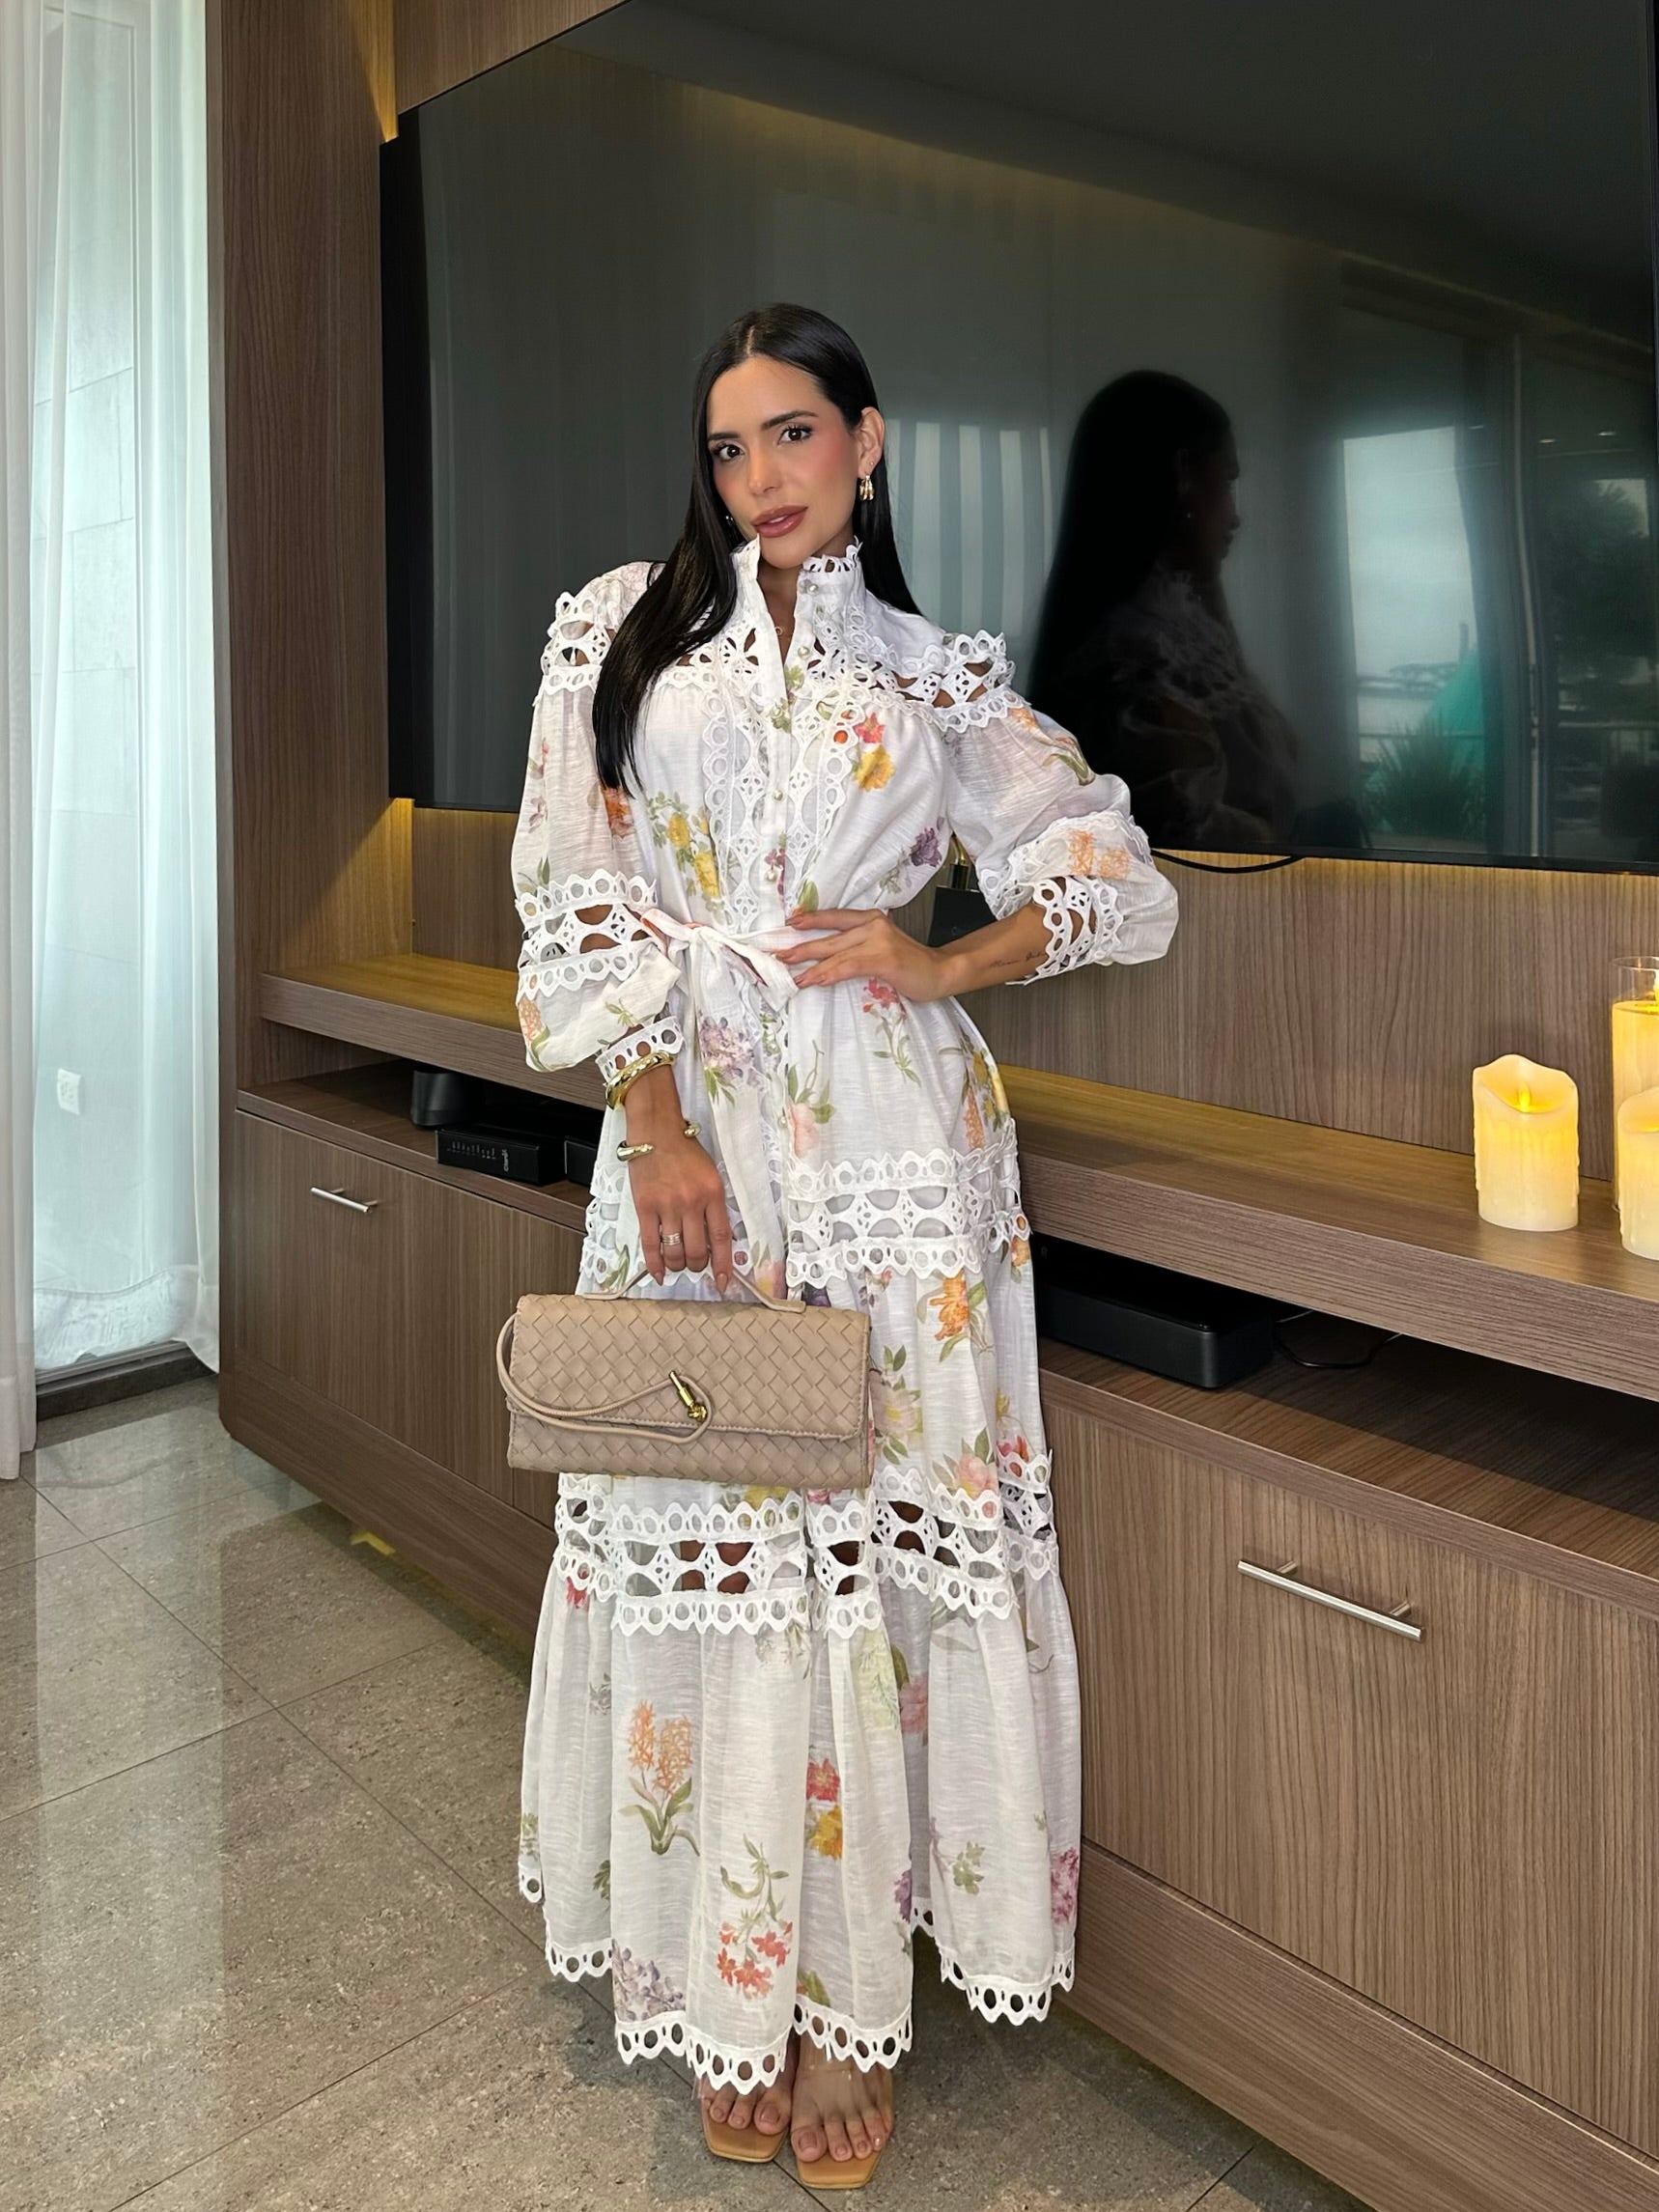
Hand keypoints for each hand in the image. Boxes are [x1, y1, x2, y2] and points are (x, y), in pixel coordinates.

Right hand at [622, 1065, 732, 1288]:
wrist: (656, 1134)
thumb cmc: (685, 1153)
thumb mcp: (711, 1176)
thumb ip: (714, 1206)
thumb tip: (716, 1240)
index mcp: (713, 1195)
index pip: (721, 1239)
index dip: (723, 1265)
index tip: (723, 1282)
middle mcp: (692, 1203)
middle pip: (697, 1251)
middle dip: (698, 1266)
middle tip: (696, 1266)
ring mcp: (667, 1206)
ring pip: (675, 1251)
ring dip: (678, 1265)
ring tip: (678, 1264)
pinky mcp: (645, 1208)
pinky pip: (650, 1244)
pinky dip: (655, 1264)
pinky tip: (659, 1274)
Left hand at [780, 907, 960, 1000]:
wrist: (940, 972)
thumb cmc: (910, 964)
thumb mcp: (881, 949)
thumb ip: (857, 948)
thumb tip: (825, 960)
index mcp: (870, 919)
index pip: (834, 917)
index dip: (810, 920)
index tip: (788, 924)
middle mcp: (872, 924)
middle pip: (828, 936)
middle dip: (800, 946)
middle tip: (777, 954)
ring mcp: (878, 940)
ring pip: (835, 952)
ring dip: (810, 966)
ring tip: (791, 975)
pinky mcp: (883, 958)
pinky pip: (848, 966)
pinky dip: (829, 974)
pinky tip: (816, 980)